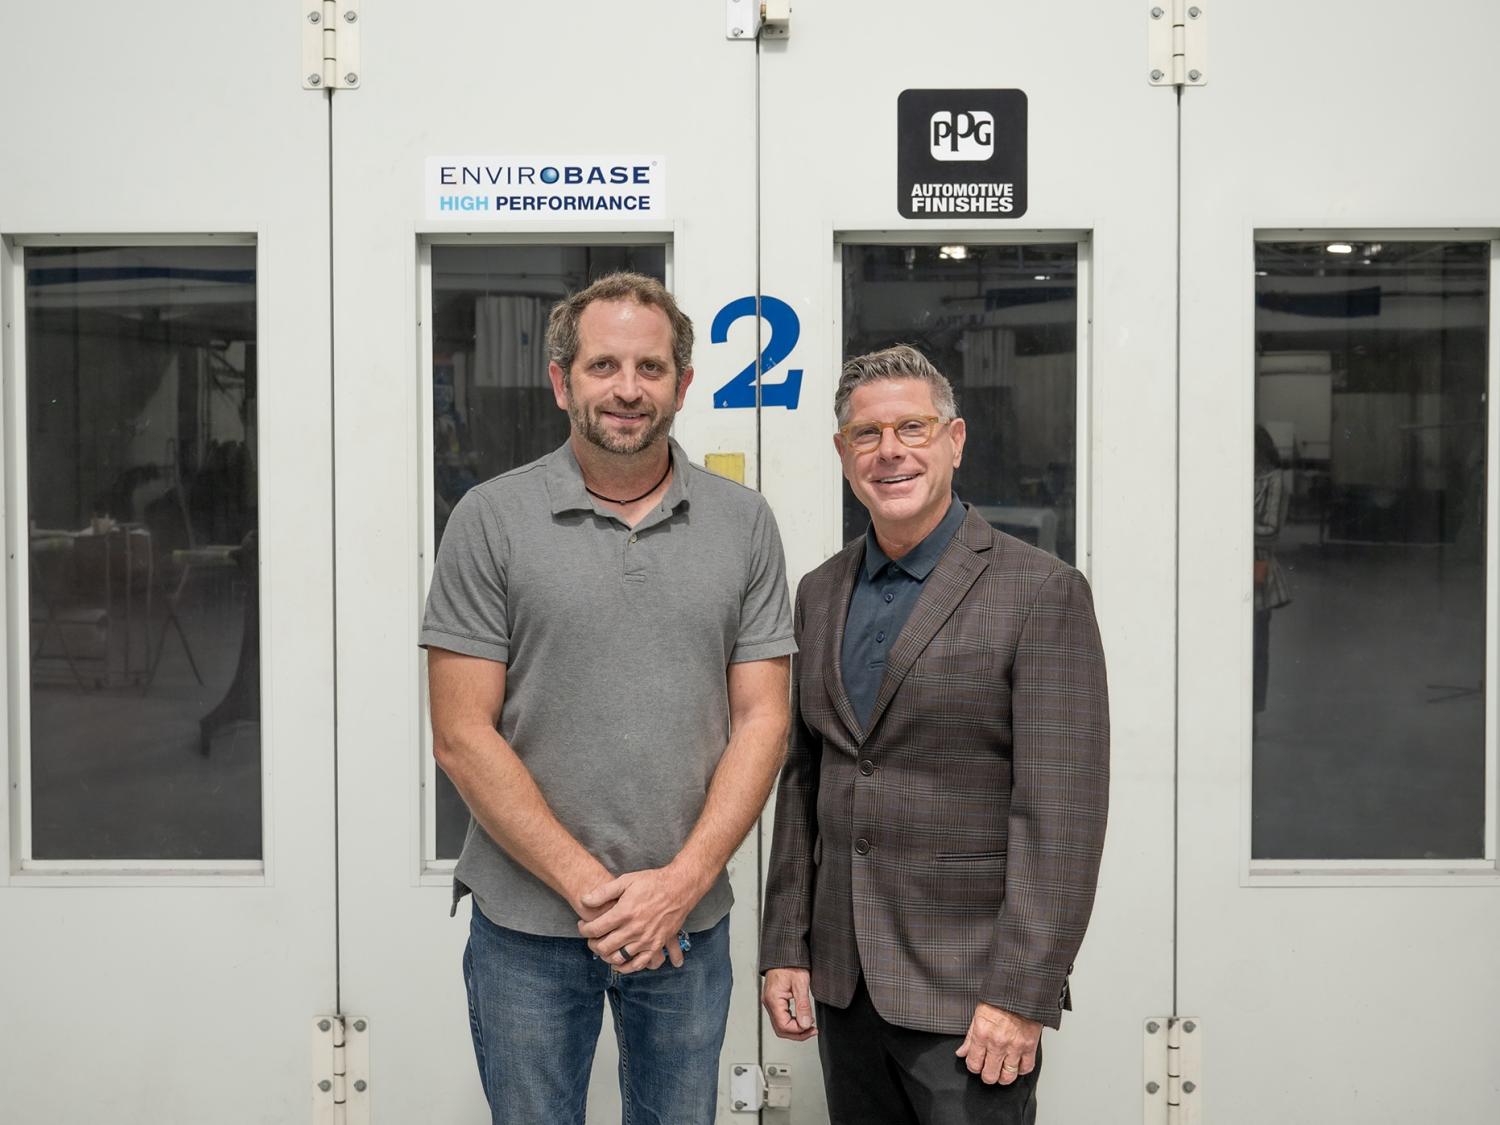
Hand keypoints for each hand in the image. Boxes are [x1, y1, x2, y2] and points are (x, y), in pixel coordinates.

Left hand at [576, 866, 697, 973]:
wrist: (679, 888)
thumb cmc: (652, 882)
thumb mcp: (626, 880)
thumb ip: (603, 892)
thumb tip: (584, 900)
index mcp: (624, 912)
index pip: (595, 929)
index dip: (584, 929)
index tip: (583, 925)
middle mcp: (634, 929)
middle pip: (604, 947)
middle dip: (592, 944)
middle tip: (591, 938)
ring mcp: (645, 940)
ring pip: (618, 958)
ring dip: (606, 956)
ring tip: (603, 948)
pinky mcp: (656, 945)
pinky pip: (638, 964)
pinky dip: (626, 967)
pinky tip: (619, 962)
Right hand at [761, 968, 816, 1040]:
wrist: (783, 952)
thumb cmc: (790, 963)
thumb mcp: (801, 983)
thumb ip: (803, 1006)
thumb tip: (805, 1024)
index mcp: (773, 1000)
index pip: (784, 1026)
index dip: (799, 1031)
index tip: (811, 1027)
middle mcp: (769, 1002)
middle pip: (780, 1029)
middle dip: (797, 1033)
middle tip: (812, 1031)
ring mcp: (770, 1002)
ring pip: (780, 1025)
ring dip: (795, 1029)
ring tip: (809, 1026)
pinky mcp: (774, 1000)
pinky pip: (780, 1017)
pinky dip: (791, 1021)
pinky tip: (801, 1018)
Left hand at [955, 1003, 1039, 1084]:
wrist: (1020, 989)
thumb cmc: (999, 998)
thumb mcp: (978, 1014)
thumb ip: (969, 1037)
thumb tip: (961, 1053)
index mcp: (982, 1034)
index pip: (973, 1064)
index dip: (973, 1067)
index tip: (976, 1064)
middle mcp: (997, 1043)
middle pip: (990, 1075)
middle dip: (987, 1076)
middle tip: (988, 1071)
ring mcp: (1015, 1046)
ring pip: (1008, 1076)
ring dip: (1003, 1077)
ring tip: (1002, 1071)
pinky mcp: (1030, 1046)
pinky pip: (1026, 1068)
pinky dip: (1021, 1069)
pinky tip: (1017, 1064)